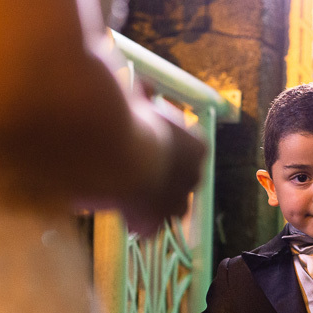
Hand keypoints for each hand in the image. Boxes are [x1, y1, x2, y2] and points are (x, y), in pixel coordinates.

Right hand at [120, 102, 204, 236]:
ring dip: (154, 204)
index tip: (148, 147)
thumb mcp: (137, 98)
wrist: (115, 152)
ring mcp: (176, 203)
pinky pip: (147, 227)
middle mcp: (194, 176)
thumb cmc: (126, 119)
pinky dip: (135, 222)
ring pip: (170, 208)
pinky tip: (121, 210)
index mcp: (197, 147)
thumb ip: (143, 95)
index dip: (168, 153)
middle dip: (164, 180)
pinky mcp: (154, 223)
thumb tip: (144, 86)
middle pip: (184, 182)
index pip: (190, 154)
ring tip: (130, 194)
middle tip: (138, 173)